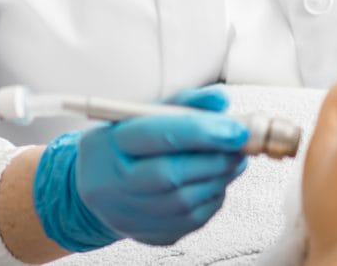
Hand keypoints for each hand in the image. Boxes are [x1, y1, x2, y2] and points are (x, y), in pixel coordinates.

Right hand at [32, 86, 249, 250]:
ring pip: (187, 201)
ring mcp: (132, 216)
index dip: (202, 132)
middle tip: (241, 142)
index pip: (159, 138)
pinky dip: (213, 196)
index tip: (237, 127)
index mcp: (110, 146)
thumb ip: (182, 103)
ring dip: (220, 176)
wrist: (95, 187)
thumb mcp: (142, 114)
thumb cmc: (122, 145)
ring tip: (233, 157)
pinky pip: (193, 220)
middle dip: (216, 157)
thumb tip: (220, 100)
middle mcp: (115, 186)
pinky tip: (216, 179)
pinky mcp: (152, 235)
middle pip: (173, 176)